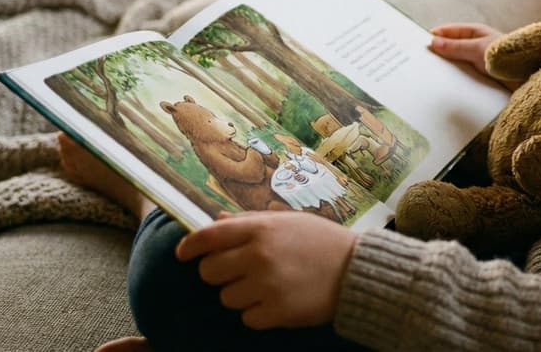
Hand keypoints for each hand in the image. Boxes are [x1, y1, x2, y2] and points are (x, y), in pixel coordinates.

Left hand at [176, 211, 357, 328]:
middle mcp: (259, 255)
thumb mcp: (287, 221)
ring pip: (226, 298)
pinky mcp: (278, 312)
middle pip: (209, 272)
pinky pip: (247, 318)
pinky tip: (278, 301)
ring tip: (267, 286)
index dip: (189, 247)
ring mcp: (268, 285)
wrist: (358, 270)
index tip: (183, 254)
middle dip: (218, 274)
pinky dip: (258, 314)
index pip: (207, 237)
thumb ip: (249, 222)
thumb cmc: (321, 241)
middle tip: (239, 272)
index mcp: (260, 228)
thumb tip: (216, 222)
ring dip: (240, 295)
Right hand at [429, 23, 520, 89]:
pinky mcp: (482, 78)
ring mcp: (479, 62)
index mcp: (476, 33)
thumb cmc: (507, 56)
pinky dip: (456, 82)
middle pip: (452, 49)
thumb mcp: (478, 49)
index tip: (418, 43)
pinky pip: (464, 78)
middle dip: (439, 54)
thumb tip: (433, 42)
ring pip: (457, 64)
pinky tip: (447, 88)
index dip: (435, 36)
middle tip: (420, 62)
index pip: (449, 31)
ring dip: (447, 70)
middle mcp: (477, 46)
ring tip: (429, 77)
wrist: (528, 77)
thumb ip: (456, 47)